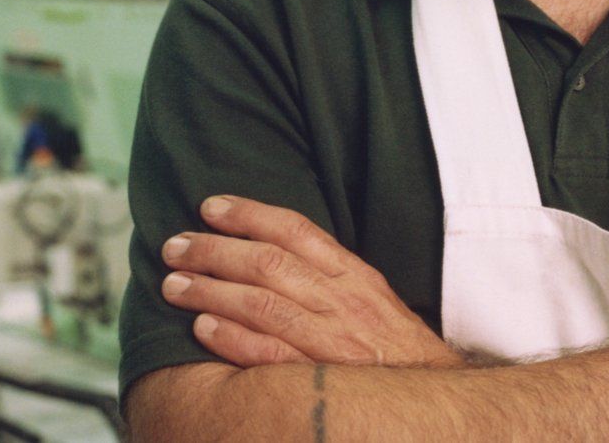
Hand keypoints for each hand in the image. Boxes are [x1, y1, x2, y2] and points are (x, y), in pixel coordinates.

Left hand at [160, 195, 464, 369]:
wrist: (435, 402)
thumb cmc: (397, 351)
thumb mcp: (373, 300)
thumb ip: (331, 276)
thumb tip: (276, 250)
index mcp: (356, 276)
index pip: (296, 231)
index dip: (249, 214)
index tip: (210, 207)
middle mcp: (344, 302)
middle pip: (269, 263)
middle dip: (215, 250)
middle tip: (175, 246)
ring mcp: (334, 341)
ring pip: (262, 303)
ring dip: (210, 290)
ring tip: (173, 284)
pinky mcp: (324, 378)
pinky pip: (271, 354)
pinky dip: (234, 338)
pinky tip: (202, 327)